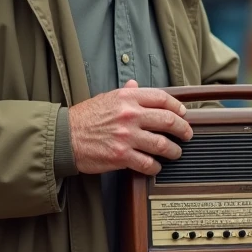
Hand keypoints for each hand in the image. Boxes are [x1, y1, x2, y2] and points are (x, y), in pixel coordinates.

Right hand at [68, 80, 191, 174]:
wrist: (63, 137)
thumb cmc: (84, 118)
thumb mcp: (105, 98)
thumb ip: (125, 93)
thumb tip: (136, 85)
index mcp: (127, 98)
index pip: (162, 99)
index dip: (177, 107)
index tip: (183, 113)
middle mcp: (130, 115)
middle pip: (168, 121)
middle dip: (183, 129)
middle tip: (187, 134)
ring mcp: (126, 136)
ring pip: (162, 144)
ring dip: (174, 150)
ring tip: (176, 153)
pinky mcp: (121, 156)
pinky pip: (147, 163)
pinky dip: (155, 167)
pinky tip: (156, 167)